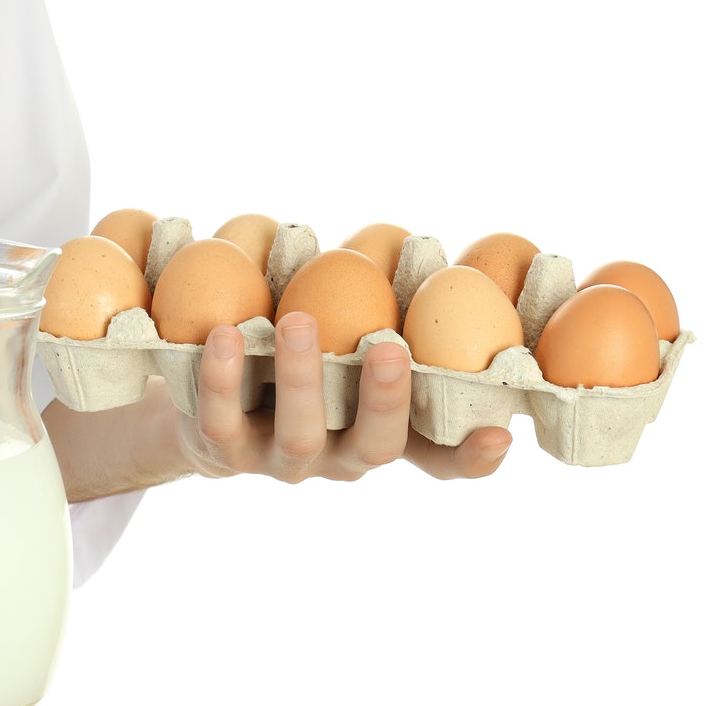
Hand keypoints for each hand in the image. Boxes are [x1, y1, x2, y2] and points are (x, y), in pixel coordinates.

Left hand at [181, 311, 511, 482]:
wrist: (205, 409)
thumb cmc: (302, 358)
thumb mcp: (346, 344)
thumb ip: (385, 312)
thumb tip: (425, 245)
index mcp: (382, 431)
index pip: (441, 459)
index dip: (472, 456)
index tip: (501, 435)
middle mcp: (341, 456)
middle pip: (377, 445)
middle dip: (386, 399)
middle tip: (391, 349)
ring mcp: (283, 460)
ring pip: (302, 435)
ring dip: (303, 377)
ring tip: (299, 321)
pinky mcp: (223, 451)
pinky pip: (223, 421)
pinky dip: (223, 378)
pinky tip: (224, 334)